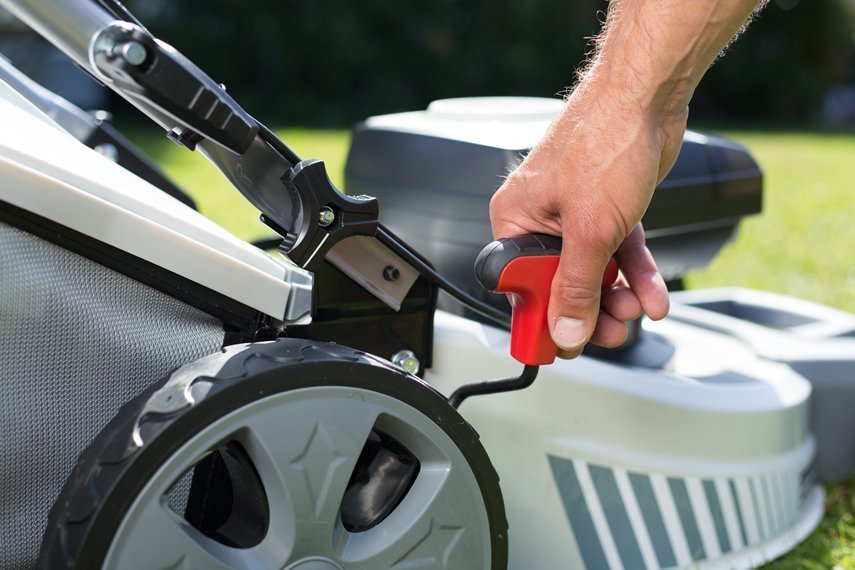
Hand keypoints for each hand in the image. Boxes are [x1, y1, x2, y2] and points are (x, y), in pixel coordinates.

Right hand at [489, 89, 684, 357]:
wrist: (649, 96)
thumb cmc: (606, 141)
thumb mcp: (590, 230)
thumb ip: (576, 287)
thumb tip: (565, 329)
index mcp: (516, 220)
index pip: (518, 286)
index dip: (540, 319)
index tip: (561, 346)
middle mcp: (542, 218)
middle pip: (559, 283)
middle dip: (590, 310)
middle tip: (609, 332)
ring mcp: (576, 213)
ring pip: (593, 271)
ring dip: (617, 296)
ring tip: (636, 310)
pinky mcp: (608, 208)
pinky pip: (618, 251)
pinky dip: (636, 274)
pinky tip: (653, 294)